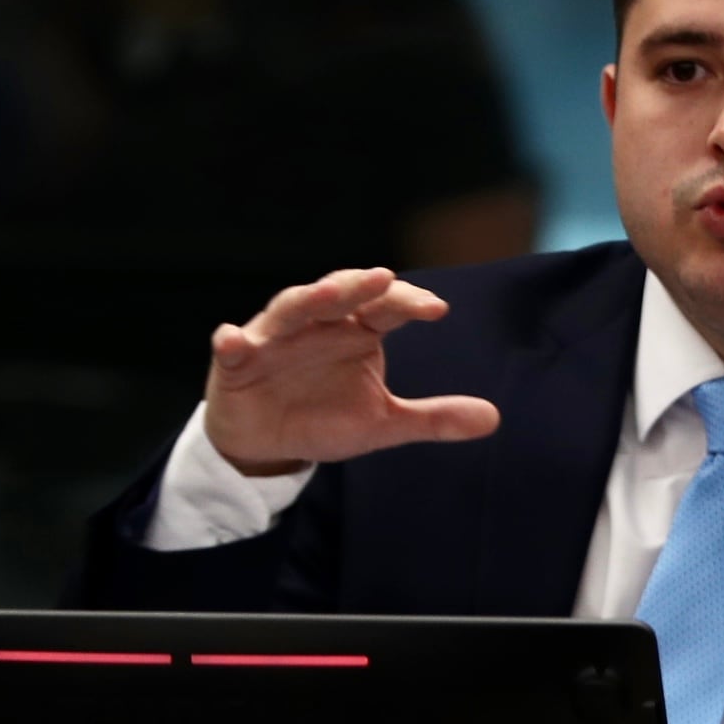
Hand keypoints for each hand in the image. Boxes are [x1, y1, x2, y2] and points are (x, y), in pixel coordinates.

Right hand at [203, 266, 501, 475]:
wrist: (267, 445)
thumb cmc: (325, 418)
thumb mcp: (383, 423)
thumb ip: (433, 418)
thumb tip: (492, 418)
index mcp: (355, 330)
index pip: (385, 307)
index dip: (408, 303)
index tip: (438, 310)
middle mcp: (317, 324)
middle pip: (338, 294)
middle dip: (358, 285)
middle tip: (383, 278)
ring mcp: (274, 338)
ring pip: (290, 309)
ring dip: (306, 299)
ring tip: (326, 293)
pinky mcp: (238, 361)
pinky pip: (231, 346)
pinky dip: (230, 341)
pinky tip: (232, 339)